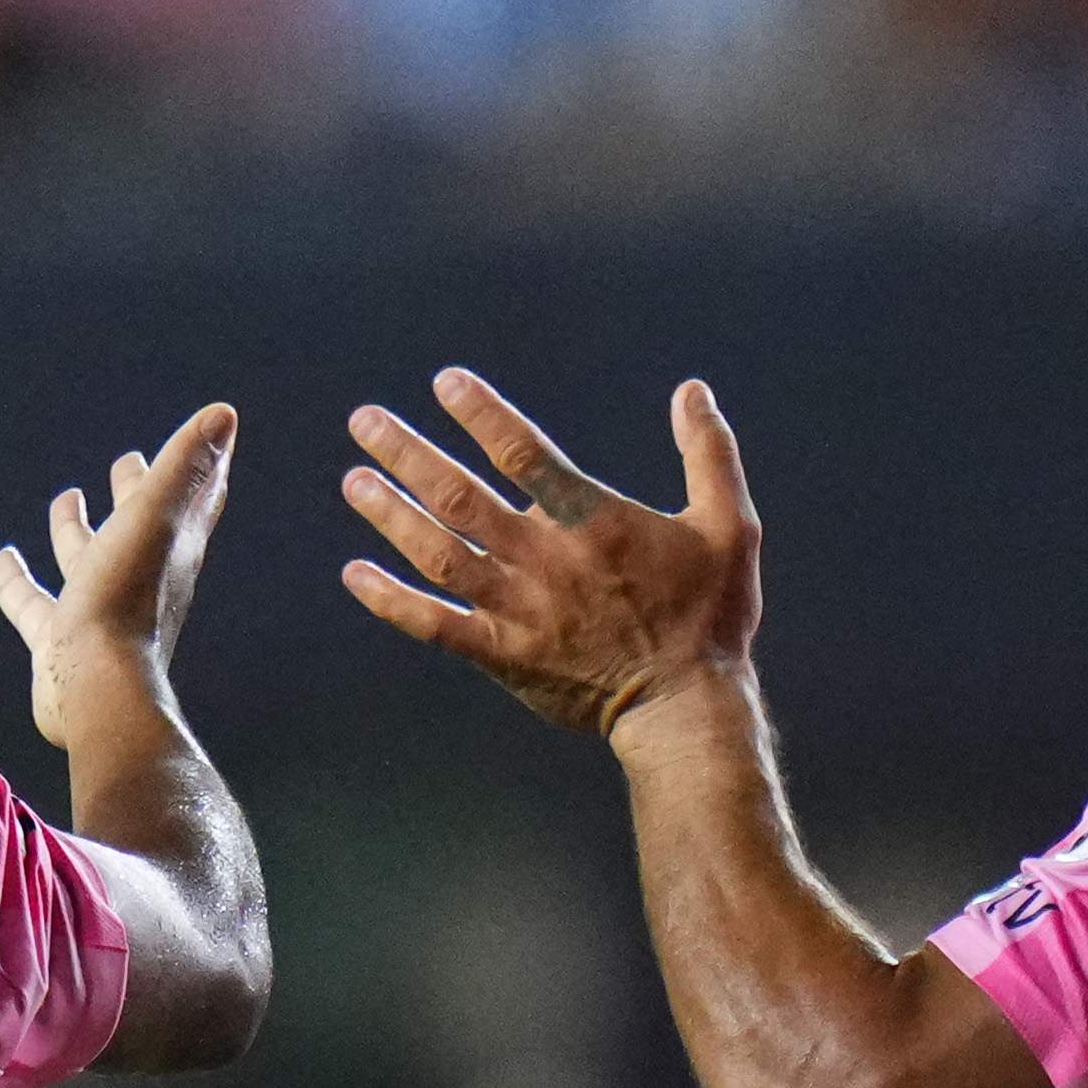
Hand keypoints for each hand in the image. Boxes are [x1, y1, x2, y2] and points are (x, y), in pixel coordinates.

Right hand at [0, 404, 237, 751]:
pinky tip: (3, 562)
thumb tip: (224, 412)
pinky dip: (17, 581)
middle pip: (139, 526)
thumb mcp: (155, 518)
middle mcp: (137, 581)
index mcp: (169, 550)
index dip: (201, 467)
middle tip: (126, 462)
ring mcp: (97, 612)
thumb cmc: (127, 600)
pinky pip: (33, 603)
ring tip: (67, 498)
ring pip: (87, 560)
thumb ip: (184, 466)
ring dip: (76, 530)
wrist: (96, 690)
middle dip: (135, 492)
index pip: (194, 500)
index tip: (209, 436)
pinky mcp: (58, 642)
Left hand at [342, 371, 761, 743]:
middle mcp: (544, 560)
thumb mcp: (732, 524)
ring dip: (392, 514)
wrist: (686, 705)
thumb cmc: (712, 613)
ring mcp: (517, 609)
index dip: (481, 414)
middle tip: (365, 422)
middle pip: (460, 497)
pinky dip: (390, 601)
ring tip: (355, 480)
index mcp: (592, 521)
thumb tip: (692, 390)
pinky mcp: (502, 654)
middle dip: (409, 454)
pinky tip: (355, 574)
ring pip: (438, 553)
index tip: (444, 382)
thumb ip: (709, 453)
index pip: (522, 453)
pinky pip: (433, 625)